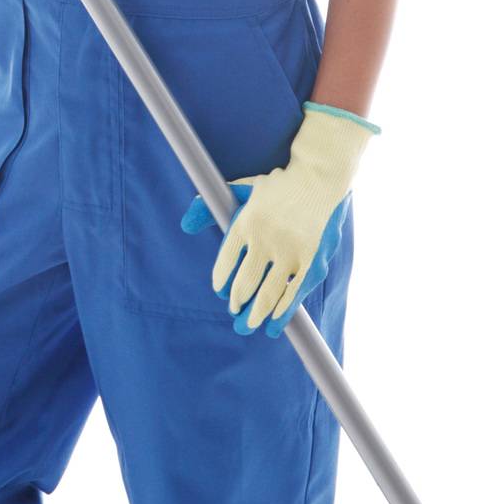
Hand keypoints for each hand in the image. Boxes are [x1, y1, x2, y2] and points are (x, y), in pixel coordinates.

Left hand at [180, 102, 380, 336]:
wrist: (318, 178)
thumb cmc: (277, 186)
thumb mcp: (242, 190)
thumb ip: (212, 207)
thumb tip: (185, 225)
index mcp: (245, 222)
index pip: (225, 262)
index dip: (222, 282)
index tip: (221, 292)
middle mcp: (265, 240)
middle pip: (245, 284)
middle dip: (237, 303)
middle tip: (234, 314)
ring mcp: (289, 252)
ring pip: (268, 295)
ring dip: (256, 315)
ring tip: (248, 325)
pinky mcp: (311, 261)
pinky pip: (294, 294)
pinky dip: (282, 312)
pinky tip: (273, 322)